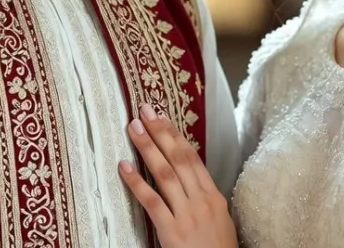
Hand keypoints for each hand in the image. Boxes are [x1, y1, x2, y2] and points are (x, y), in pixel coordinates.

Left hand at [119, 104, 237, 247]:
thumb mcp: (219, 222)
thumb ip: (204, 199)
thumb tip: (190, 179)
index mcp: (214, 196)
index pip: (192, 158)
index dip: (175, 135)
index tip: (162, 116)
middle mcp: (202, 201)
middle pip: (179, 158)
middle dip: (160, 132)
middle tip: (144, 110)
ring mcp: (187, 215)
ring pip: (165, 173)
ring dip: (147, 148)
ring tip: (132, 129)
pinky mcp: (172, 232)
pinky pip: (151, 202)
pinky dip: (136, 183)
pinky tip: (123, 167)